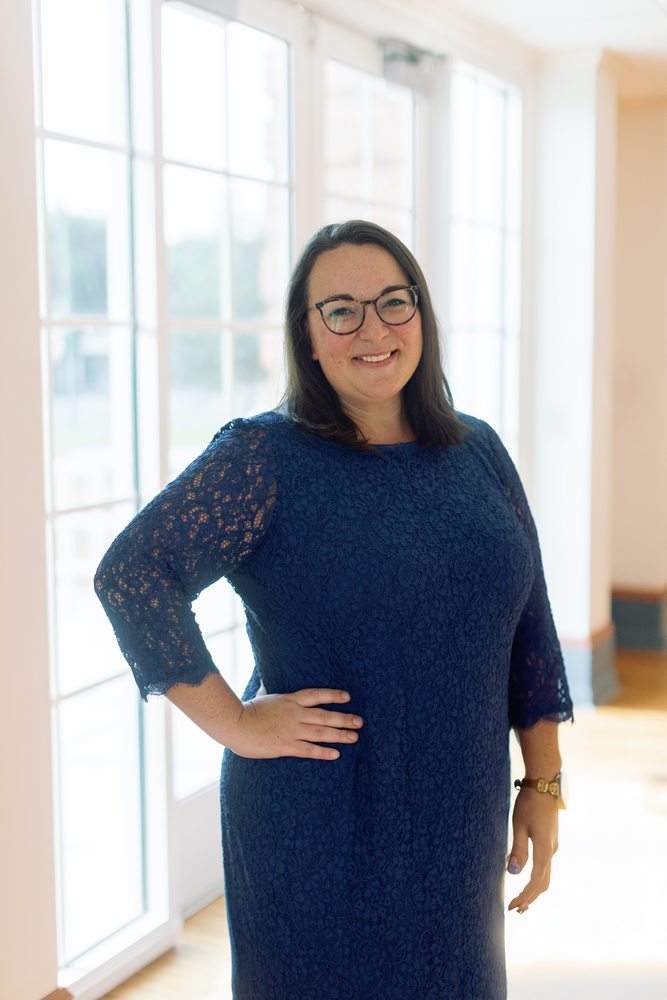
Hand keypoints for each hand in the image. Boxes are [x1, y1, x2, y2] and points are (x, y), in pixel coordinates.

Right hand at [225, 686, 363, 760]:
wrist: (235, 724)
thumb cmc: (245, 710)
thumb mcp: (260, 696)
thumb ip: (267, 692)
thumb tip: (264, 685)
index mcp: (289, 700)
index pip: (316, 695)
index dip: (333, 695)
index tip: (347, 697)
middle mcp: (295, 714)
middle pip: (325, 716)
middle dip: (344, 718)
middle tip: (360, 722)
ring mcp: (292, 730)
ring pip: (321, 732)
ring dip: (340, 735)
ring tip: (354, 737)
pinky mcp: (286, 746)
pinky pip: (309, 750)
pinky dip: (323, 752)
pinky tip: (335, 754)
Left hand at [506, 788, 558, 913]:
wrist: (545, 784)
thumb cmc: (529, 803)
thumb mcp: (519, 825)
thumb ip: (518, 849)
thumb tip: (513, 873)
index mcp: (544, 849)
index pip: (536, 881)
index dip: (525, 896)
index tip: (513, 906)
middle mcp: (552, 851)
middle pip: (544, 883)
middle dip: (530, 898)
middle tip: (516, 910)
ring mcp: (553, 845)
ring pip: (547, 875)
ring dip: (535, 890)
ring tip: (522, 900)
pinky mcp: (551, 840)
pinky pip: (546, 865)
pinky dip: (538, 877)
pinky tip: (529, 877)